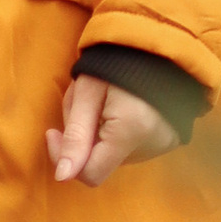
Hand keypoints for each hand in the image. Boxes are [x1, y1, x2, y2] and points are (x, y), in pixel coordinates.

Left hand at [46, 74, 181, 187]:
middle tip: (83, 106)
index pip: (90, 173)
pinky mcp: (168, 140)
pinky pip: (131, 149)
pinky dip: (117, 135)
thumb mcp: (85, 93)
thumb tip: (62, 177)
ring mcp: (163, 144)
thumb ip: (74, 137)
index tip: (52, 132)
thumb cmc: (113, 63)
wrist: (151, 45)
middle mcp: (152, 144)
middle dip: (83, 139)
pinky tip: (120, 109)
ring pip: (113, 156)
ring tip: (104, 103)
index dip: (65, 158)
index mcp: (132, 131)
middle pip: (101, 162)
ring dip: (100, 136)